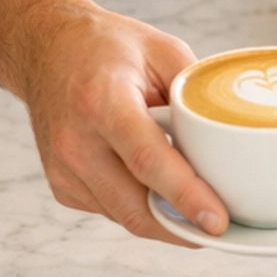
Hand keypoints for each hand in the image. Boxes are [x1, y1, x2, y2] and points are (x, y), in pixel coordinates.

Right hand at [17, 5, 227, 241]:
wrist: (46, 49)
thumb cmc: (106, 47)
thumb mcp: (162, 50)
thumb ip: (193, 94)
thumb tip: (230, 139)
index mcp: (103, 101)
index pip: (148, 161)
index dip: (187, 196)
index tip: (218, 222)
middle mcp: (76, 141)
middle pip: (136, 206)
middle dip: (183, 228)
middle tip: (223, 229)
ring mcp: (63, 168)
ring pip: (125, 216)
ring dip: (165, 221)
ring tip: (198, 211)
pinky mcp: (61, 185)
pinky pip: (110, 210)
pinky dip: (140, 208)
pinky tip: (158, 191)